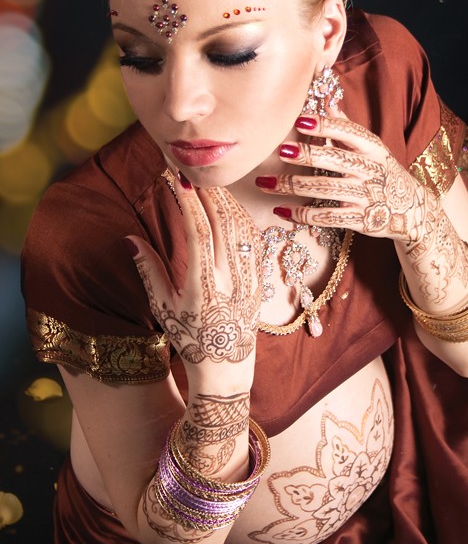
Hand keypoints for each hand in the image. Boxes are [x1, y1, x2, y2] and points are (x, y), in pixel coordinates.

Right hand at [126, 178, 261, 368]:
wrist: (225, 370)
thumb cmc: (189, 338)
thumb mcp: (162, 308)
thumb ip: (149, 270)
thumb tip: (129, 238)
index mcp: (203, 287)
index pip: (198, 232)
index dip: (189, 201)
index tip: (176, 179)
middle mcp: (230, 281)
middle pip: (223, 223)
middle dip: (207, 192)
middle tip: (192, 173)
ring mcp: (250, 280)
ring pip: (242, 228)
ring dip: (225, 201)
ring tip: (208, 185)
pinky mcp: (261, 281)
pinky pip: (254, 240)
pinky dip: (242, 218)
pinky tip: (229, 207)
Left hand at [259, 113, 436, 248]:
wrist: (413, 209)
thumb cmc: (383, 172)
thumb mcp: (372, 148)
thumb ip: (347, 127)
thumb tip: (326, 101)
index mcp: (373, 148)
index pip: (349, 132)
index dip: (325, 126)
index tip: (300, 120)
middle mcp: (370, 170)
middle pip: (334, 160)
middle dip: (306, 155)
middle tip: (280, 150)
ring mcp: (366, 197)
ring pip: (324, 190)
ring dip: (292, 186)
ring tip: (265, 182)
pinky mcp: (360, 220)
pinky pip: (327, 217)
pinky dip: (302, 215)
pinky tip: (281, 210)